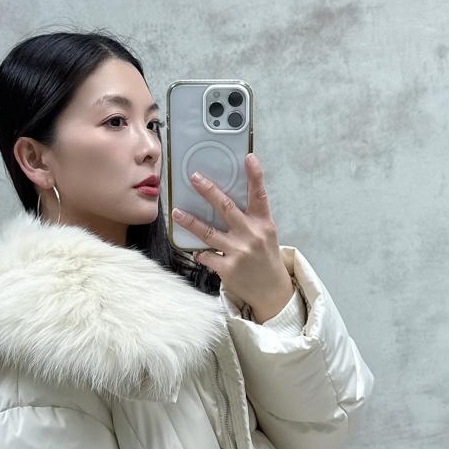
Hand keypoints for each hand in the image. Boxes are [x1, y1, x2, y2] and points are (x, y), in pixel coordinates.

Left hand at [171, 153, 294, 320]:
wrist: (272, 290)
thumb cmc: (265, 256)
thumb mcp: (265, 233)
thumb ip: (250, 217)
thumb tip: (225, 197)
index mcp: (263, 223)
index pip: (259, 195)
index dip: (255, 175)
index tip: (249, 157)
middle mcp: (251, 235)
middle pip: (226, 207)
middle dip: (208, 190)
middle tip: (194, 177)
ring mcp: (238, 252)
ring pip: (208, 232)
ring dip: (190, 221)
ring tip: (176, 212)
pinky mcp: (227, 268)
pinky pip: (206, 255)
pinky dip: (199, 252)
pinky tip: (195, 250)